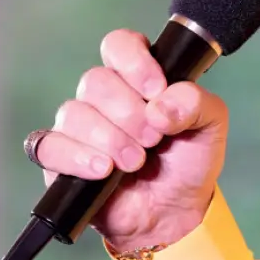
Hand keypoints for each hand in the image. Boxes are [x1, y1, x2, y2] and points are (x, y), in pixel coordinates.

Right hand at [30, 30, 229, 252]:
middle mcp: (104, 97)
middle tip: (154, 139)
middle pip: (96, 81)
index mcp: (137, 79)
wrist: (174, 213)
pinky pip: (49, 146)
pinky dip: (76, 156)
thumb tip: (159, 106)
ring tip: (135, 163)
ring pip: (75, 113)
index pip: (119, 45)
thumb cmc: (188, 164)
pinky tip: (102, 170)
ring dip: (110, 138)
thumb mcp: (210, 126)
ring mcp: (79, 127)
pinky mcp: (61, 159)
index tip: (156, 90)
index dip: (134, 62)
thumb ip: (196, 102)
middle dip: (129, 113)